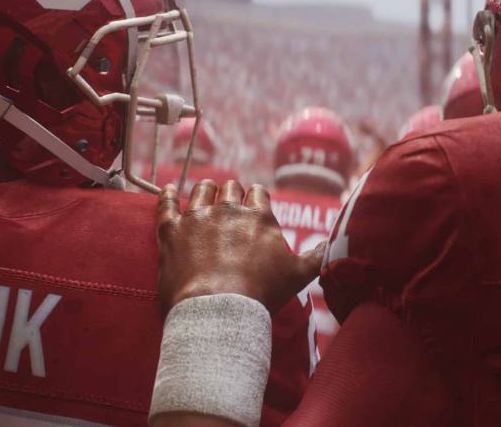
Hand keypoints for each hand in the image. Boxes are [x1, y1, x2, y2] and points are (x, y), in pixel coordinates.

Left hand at [156, 179, 323, 313]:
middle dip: (231, 194)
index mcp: (259, 216)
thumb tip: (335, 243)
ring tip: (205, 192)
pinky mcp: (170, 230)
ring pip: (201, 190)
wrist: (217, 312)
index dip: (256, 198)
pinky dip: (166, 195)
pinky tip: (167, 191)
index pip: (258, 193)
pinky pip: (165, 204)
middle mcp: (228, 209)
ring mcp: (197, 217)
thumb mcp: (298, 275)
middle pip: (229, 188)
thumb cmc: (260, 294)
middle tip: (230, 204)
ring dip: (205, 190)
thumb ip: (317, 255)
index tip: (254, 206)